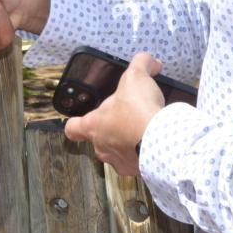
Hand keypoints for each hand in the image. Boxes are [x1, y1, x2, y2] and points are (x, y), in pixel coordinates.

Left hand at [64, 52, 165, 176]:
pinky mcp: (134, 170)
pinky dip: (141, 153)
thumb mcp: (137, 77)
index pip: (73, 128)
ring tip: (142, 131)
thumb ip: (141, 64)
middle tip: (126, 119)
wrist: (160, 140)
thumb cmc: (137, 109)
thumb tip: (151, 61)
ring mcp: (116, 160)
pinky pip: (134, 162)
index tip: (82, 119)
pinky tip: (152, 143)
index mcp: (93, 124)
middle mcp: (100, 146)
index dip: (76, 123)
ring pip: (116, 152)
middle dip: (111, 130)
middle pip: (98, 139)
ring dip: (126, 143)